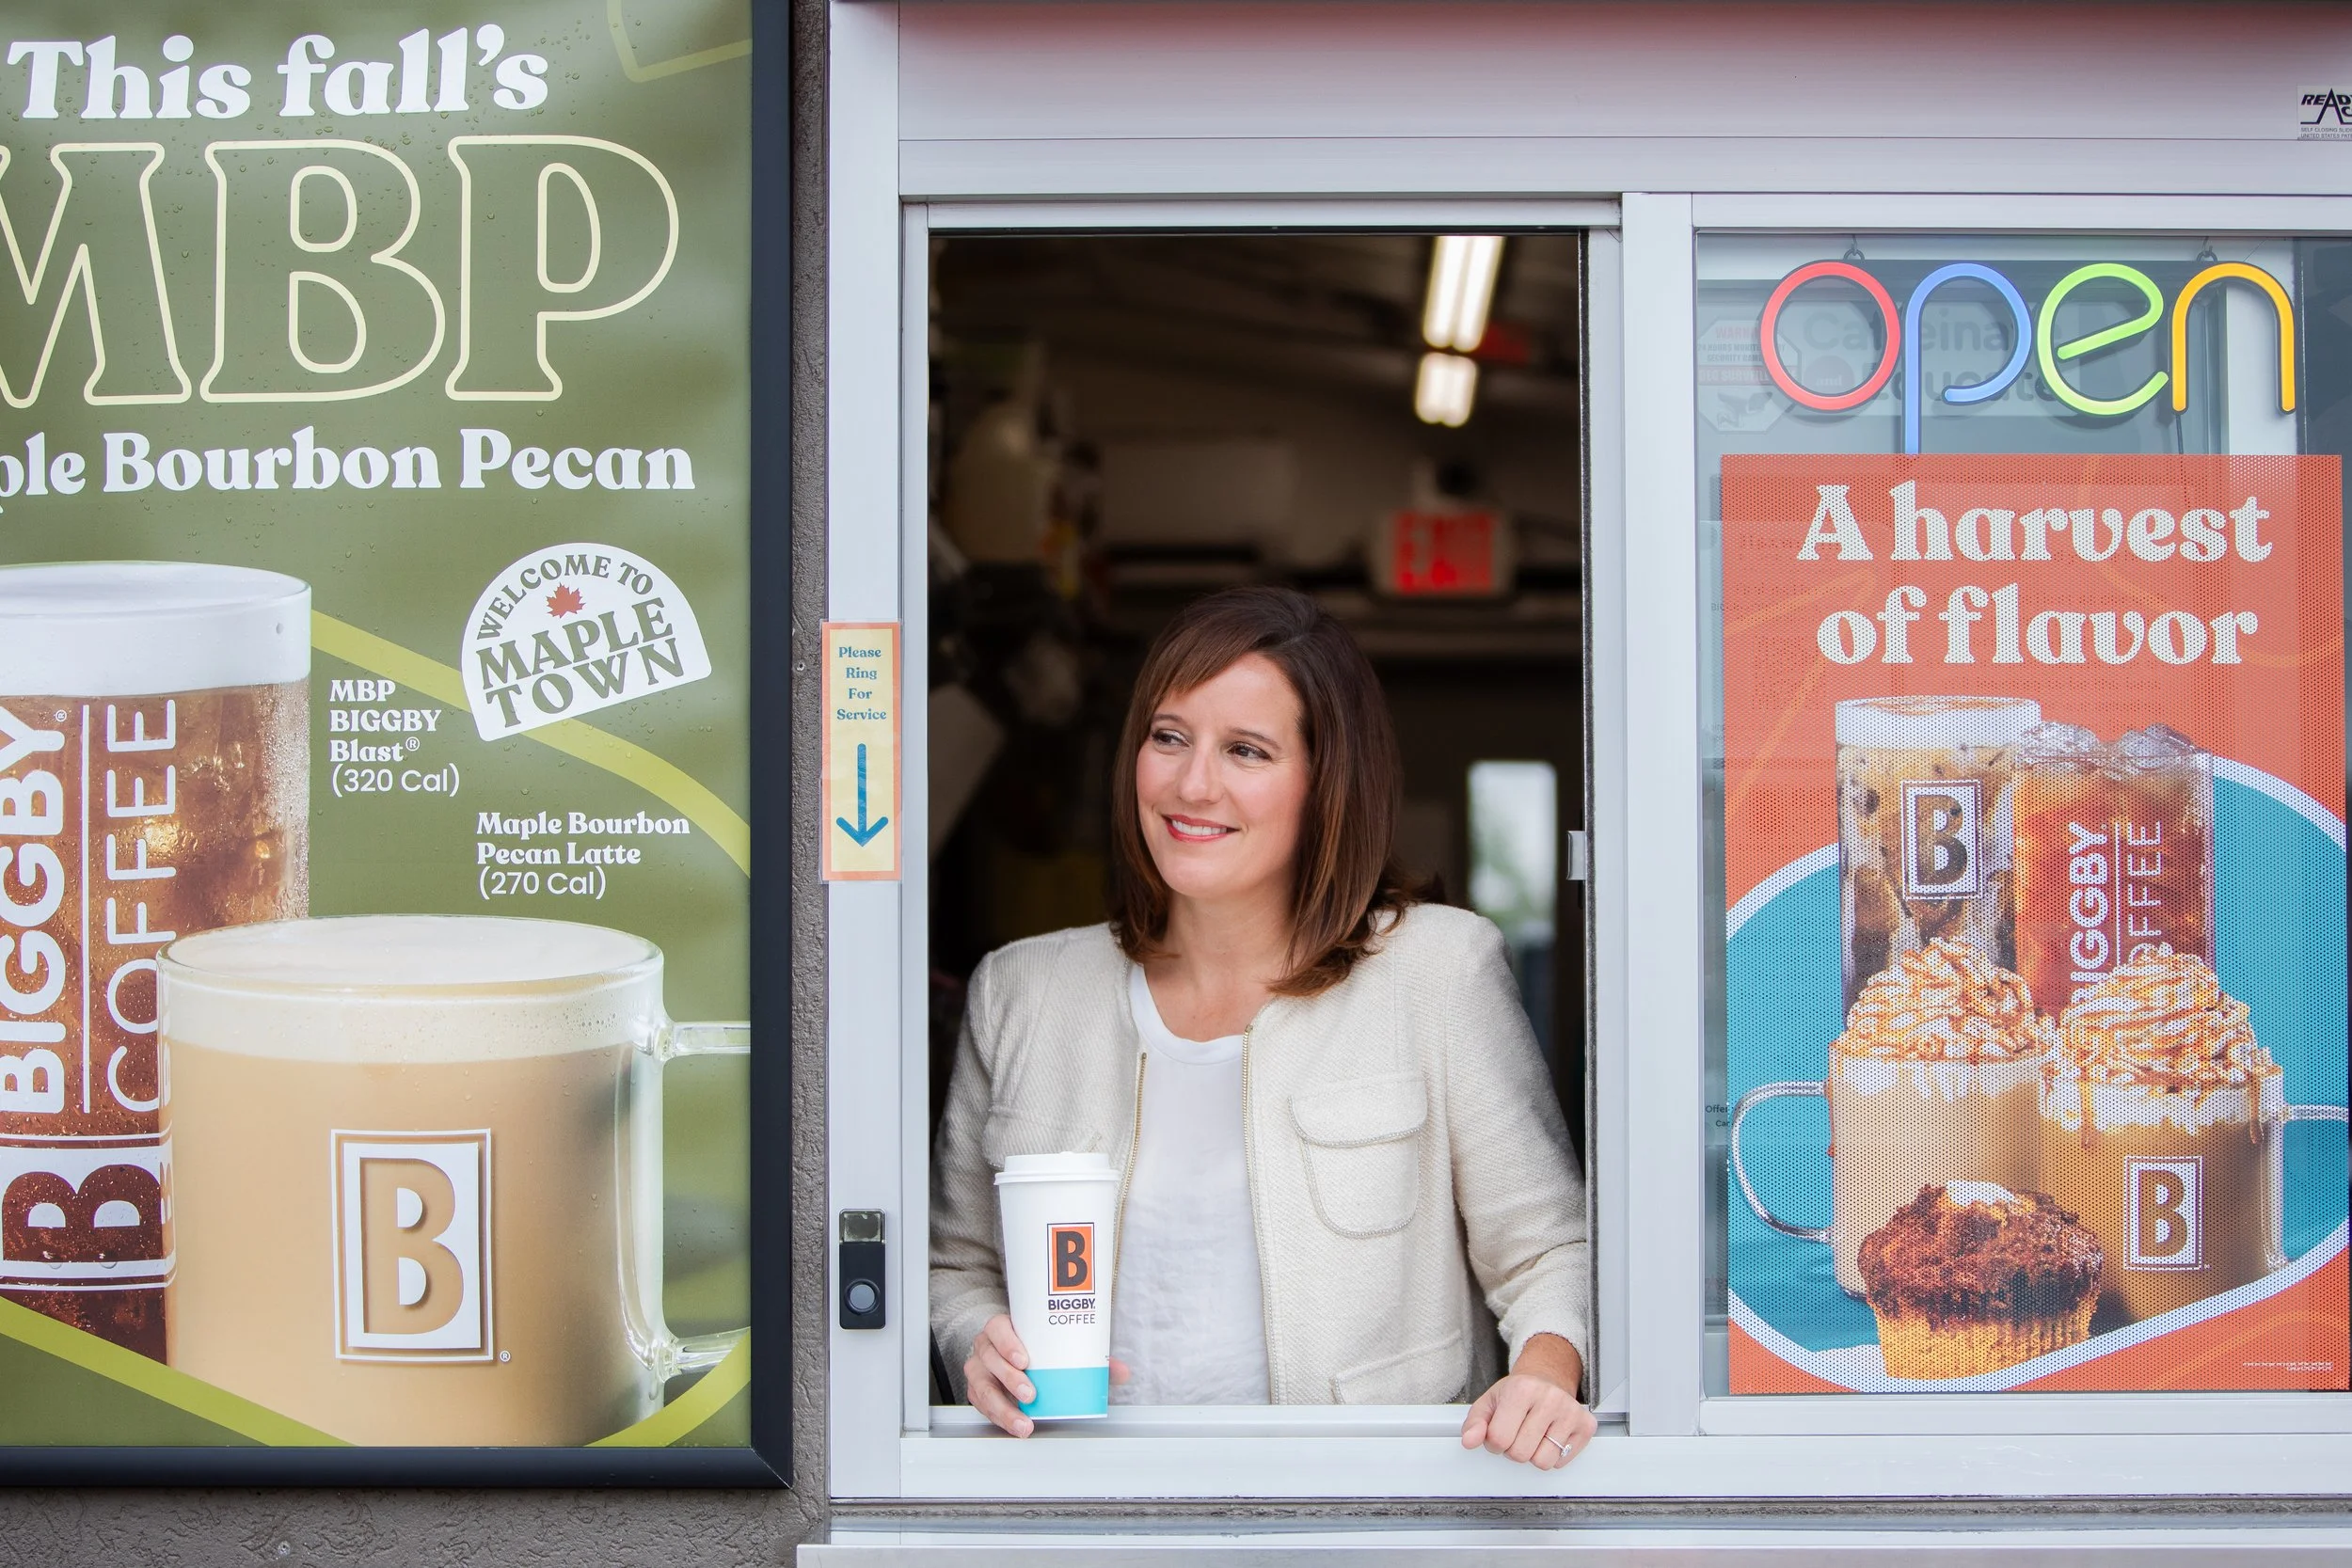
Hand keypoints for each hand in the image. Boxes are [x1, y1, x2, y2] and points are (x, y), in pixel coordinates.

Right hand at [962, 1315, 1129, 1437]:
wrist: (1009, 1353)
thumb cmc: (1033, 1345)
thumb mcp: (1056, 1344)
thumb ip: (1089, 1355)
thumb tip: (1121, 1371)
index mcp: (1002, 1328)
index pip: (997, 1328)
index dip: (1007, 1342)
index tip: (1025, 1359)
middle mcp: (986, 1347)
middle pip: (989, 1359)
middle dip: (1009, 1378)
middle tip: (1030, 1394)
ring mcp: (979, 1370)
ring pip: (982, 1387)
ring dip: (1002, 1407)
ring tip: (1023, 1422)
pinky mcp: (979, 1391)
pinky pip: (982, 1406)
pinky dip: (997, 1418)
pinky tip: (1014, 1426)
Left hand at [1459, 1332, 1592, 1469]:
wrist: (1547, 1378)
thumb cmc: (1517, 1393)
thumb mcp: (1489, 1402)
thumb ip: (1474, 1423)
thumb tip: (1469, 1441)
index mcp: (1521, 1389)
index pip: (1499, 1439)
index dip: (1494, 1442)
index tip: (1500, 1431)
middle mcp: (1549, 1398)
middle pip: (1520, 1453)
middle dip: (1513, 1449)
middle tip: (1518, 1431)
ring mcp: (1570, 1412)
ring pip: (1542, 1461)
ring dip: (1533, 1454)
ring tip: (1533, 1435)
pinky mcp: (1585, 1425)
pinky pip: (1561, 1461)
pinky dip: (1552, 1455)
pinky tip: (1550, 1435)